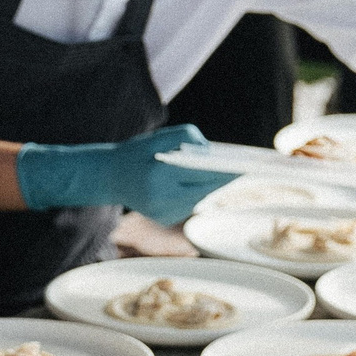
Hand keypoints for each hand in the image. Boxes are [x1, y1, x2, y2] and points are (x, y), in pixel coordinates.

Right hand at [15, 123, 236, 225]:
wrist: (108, 178)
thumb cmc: (136, 153)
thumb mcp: (159, 137)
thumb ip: (187, 138)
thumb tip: (213, 151)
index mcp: (159, 176)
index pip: (202, 174)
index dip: (227, 171)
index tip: (247, 166)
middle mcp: (162, 199)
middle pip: (206, 189)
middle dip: (224, 178)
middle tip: (246, 168)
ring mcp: (163, 213)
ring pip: (200, 198)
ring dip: (212, 185)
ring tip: (229, 173)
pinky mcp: (164, 219)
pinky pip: (190, 203)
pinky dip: (198, 192)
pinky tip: (203, 183)